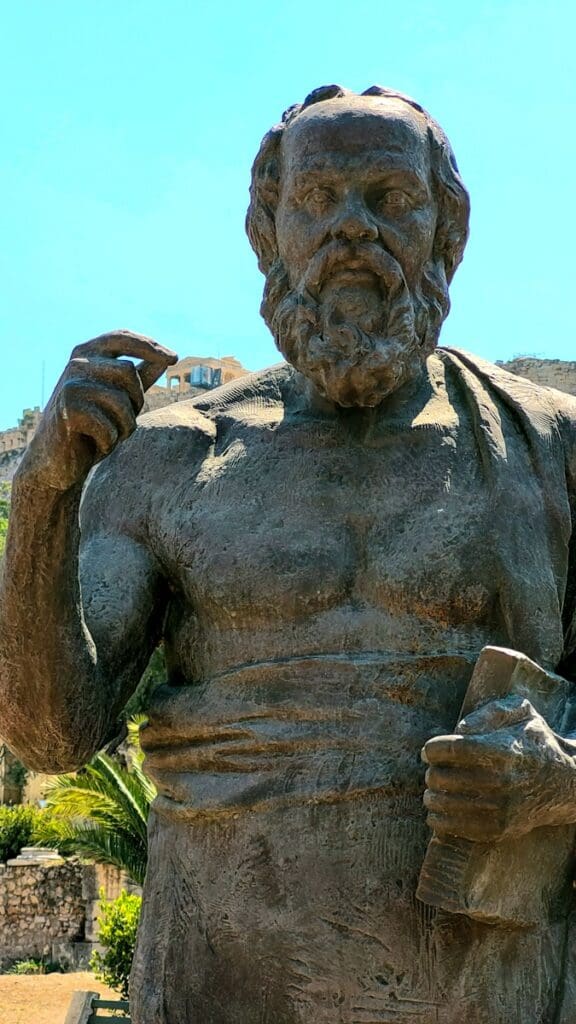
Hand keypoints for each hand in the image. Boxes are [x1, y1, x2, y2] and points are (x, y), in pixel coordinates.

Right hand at [21, 330, 176, 489]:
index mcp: (86, 354)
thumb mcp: (120, 398)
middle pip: (128, 372)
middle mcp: (76, 364)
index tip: (174, 358)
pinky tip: (96, 445)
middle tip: (125, 421)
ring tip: (110, 435)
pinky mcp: (67, 409)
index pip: (121, 337)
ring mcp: (70, 385)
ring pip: (121, 401)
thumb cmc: (92, 427)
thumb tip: (167, 356)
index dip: (149, 345)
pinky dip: (110, 441)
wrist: (58, 460)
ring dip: (124, 426)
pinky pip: (108, 425)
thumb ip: (140, 377)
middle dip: (137, 401)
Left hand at [421, 696, 575, 842]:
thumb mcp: (521, 712)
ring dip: (431, 795)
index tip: (428, 751)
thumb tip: (460, 727)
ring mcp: (501, 808)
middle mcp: (502, 781)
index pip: (455, 749)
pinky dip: (439, 819)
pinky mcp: (500, 829)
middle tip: (434, 770)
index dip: (433, 749)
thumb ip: (490, 712)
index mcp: (503, 750)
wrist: (565, 783)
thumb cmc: (535, 742)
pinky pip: (457, 828)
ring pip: (446, 804)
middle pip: (444, 777)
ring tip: (433, 789)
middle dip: (431, 772)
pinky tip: (437, 811)